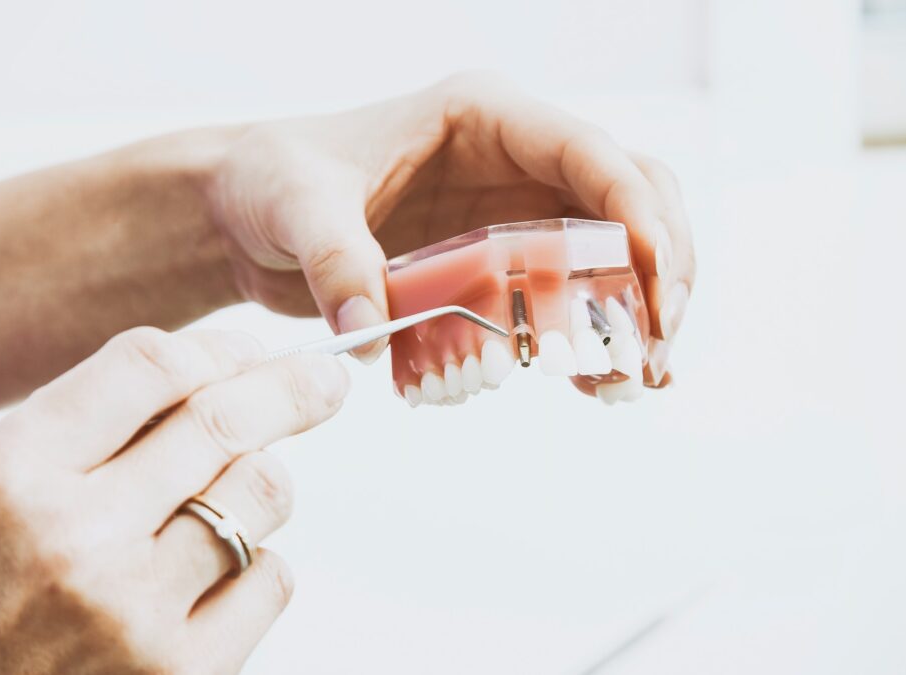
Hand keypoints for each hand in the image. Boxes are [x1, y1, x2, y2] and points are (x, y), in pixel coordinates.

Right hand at [0, 328, 348, 673]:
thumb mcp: (5, 480)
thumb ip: (103, 422)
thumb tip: (229, 371)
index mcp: (20, 472)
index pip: (150, 367)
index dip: (218, 348)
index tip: (248, 351)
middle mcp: (77, 538)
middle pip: (224, 422)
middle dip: (291, 388)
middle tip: (324, 381)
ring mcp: (134, 611)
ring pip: (262, 493)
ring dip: (259, 482)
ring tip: (223, 500)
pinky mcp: (182, 671)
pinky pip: (272, 578)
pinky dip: (258, 563)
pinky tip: (213, 575)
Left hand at [204, 72, 694, 383]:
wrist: (247, 215)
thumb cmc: (273, 180)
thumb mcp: (297, 206)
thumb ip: (335, 260)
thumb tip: (370, 330)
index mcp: (485, 119)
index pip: (589, 153)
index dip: (636, 212)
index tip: (654, 282)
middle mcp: (515, 163)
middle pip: (630, 199)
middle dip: (658, 270)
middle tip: (652, 347)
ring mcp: (513, 215)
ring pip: (614, 253)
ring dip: (637, 314)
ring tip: (636, 381)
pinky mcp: (498, 266)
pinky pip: (569, 298)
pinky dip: (593, 338)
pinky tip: (599, 386)